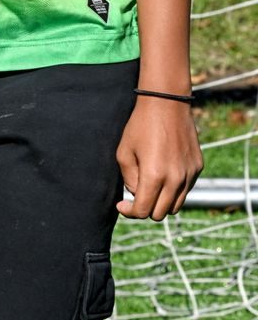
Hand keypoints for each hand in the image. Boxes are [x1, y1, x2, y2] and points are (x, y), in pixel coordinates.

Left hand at [115, 94, 202, 220]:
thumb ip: (129, 179)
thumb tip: (136, 195)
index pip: (144, 210)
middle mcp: (176, 179)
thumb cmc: (140, 126)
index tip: (122, 205)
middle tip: (134, 198)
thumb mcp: (124, 152)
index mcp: (155, 176)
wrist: (166, 105)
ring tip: (148, 187)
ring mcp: (190, 175)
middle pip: (161, 213)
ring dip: (161, 202)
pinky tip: (162, 175)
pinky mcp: (198, 168)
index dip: (130, 212)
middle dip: (145, 209)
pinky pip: (185, 189)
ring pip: (176, 205)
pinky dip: (173, 190)